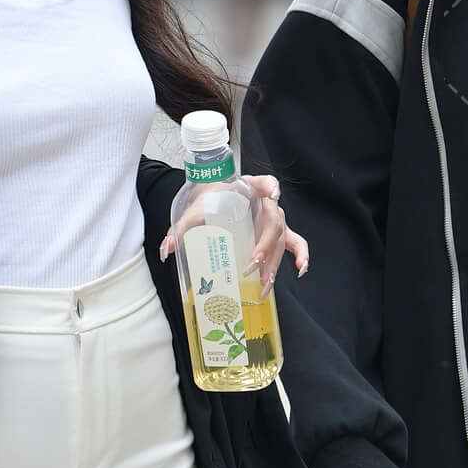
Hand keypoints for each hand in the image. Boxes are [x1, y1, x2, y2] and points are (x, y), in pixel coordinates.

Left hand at [160, 172, 309, 291]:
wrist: (215, 199)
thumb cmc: (210, 201)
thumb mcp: (195, 210)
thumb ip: (180, 228)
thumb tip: (166, 250)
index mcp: (249, 188)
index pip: (265, 183)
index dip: (271, 188)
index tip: (272, 195)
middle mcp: (266, 203)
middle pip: (274, 222)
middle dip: (265, 246)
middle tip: (251, 266)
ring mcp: (274, 219)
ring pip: (282, 239)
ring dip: (275, 262)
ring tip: (264, 284)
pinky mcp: (277, 234)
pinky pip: (295, 243)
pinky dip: (301, 255)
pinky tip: (300, 270)